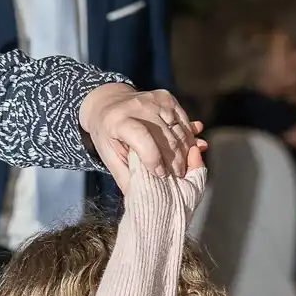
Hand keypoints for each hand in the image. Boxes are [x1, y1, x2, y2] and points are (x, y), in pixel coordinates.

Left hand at [79, 84, 204, 190]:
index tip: (160, 175)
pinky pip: (184, 122)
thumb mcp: (108, 156)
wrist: (108, 102)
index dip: (154, 159)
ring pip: (179, 131)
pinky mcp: (167, 97)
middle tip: (178, 178)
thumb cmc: (108, 134)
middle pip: (166, 138)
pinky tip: (187, 151)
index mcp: (119, 121)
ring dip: (185, 152)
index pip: (143, 139)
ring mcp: (155, 100)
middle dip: (175, 162)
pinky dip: (188, 138)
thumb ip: (125, 176)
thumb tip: (142, 198)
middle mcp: (138, 106)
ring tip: (183, 168)